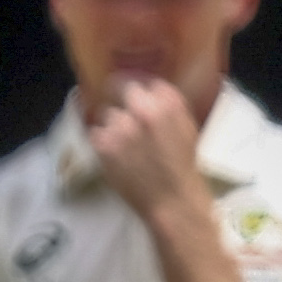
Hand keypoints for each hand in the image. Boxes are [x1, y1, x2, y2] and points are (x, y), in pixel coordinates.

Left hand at [80, 72, 211, 219]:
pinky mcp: (104, 144)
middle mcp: (144, 109)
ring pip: (106, 113)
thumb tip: (148, 89)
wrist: (172, 200)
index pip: (144, 80)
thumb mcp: (185, 128)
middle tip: (123, 113)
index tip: (134, 96)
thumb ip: (168, 105)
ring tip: (123, 143)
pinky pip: (96, 133)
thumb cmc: (182, 166)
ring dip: (112, 125)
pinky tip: (115, 154)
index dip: (138, 89)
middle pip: (120, 87)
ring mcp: (122, 126)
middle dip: (119, 96)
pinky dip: (102, 142)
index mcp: (168, 103)